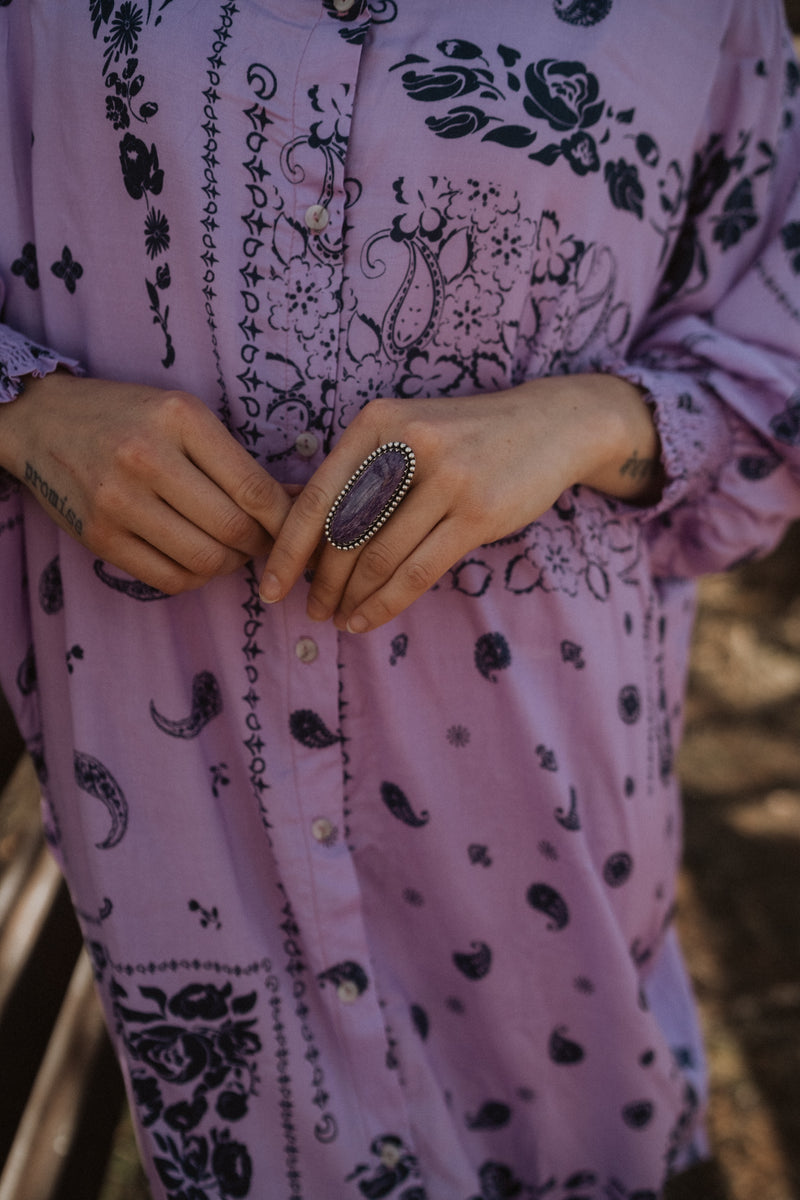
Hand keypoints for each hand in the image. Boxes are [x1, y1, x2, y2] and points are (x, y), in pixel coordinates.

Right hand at [0, 372, 292, 592]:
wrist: (43, 421)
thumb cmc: (128, 417)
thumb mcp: (183, 415)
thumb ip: (237, 459)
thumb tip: (301, 498)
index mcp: (180, 418)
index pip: (253, 488)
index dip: (285, 520)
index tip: (297, 529)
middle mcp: (147, 458)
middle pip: (233, 529)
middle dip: (261, 545)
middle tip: (264, 542)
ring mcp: (118, 501)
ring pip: (204, 560)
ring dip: (230, 565)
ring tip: (231, 550)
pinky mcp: (99, 537)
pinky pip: (168, 579)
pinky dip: (196, 578)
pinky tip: (198, 560)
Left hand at [259, 373, 662, 631]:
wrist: (550, 424)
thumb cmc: (466, 440)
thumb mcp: (408, 433)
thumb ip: (362, 473)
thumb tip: (304, 540)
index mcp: (376, 421)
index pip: (317, 496)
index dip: (287, 549)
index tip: (270, 587)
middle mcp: (406, 443)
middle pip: (344, 532)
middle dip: (321, 582)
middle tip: (311, 611)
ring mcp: (445, 477)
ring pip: (378, 557)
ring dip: (352, 598)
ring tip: (339, 620)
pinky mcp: (477, 511)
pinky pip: (418, 571)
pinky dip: (386, 603)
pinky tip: (369, 619)